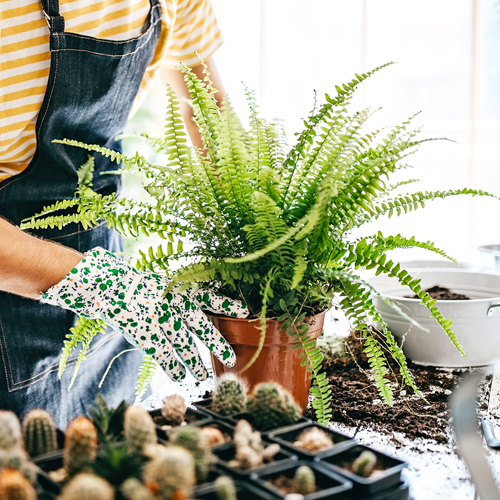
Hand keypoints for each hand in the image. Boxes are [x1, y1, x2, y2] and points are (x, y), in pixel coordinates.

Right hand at [41, 247, 247, 380]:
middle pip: (201, 327)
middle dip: (218, 345)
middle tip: (231, 360)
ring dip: (195, 364)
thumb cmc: (142, 288)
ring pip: (183, 346)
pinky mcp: (143, 331)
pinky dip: (172, 366)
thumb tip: (209, 314)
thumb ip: (184, 298)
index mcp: (180, 289)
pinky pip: (162, 353)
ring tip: (203, 377)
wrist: (109, 286)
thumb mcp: (167, 285)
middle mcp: (173, 303)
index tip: (245, 311)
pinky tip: (180, 376)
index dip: (226, 304)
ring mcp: (158, 318)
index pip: (209, 296)